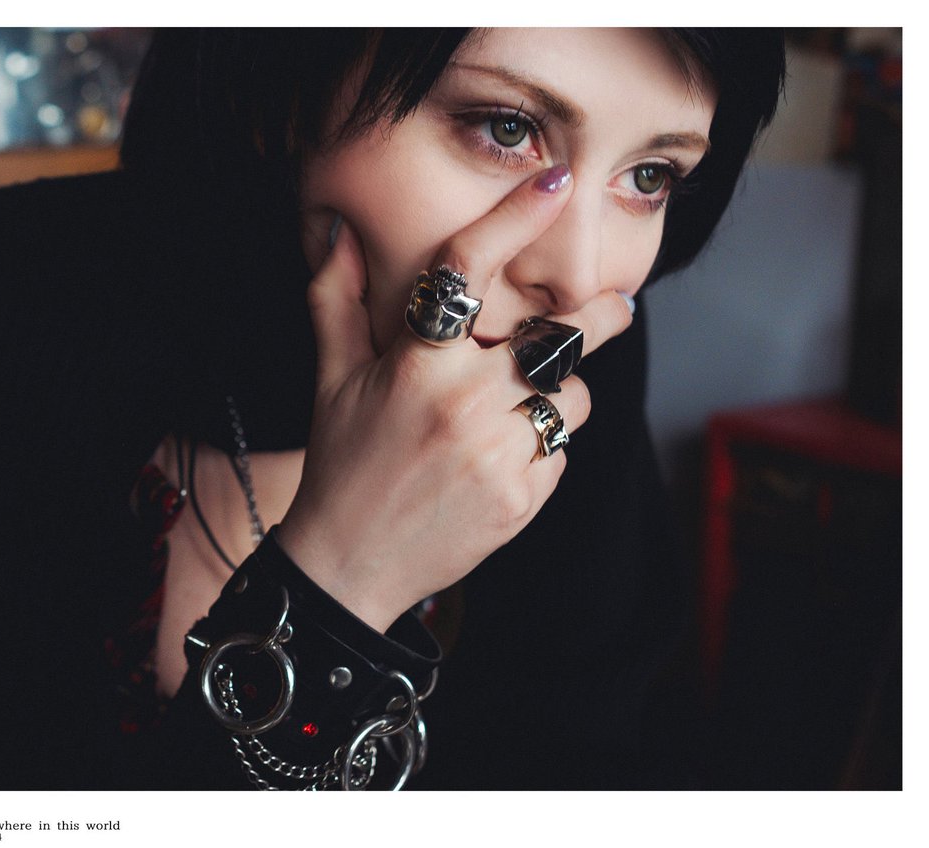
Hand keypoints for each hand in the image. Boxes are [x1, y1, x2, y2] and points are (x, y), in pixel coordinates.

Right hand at [277, 167, 633, 631]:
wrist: (349, 563)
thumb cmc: (341, 462)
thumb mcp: (332, 380)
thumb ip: (334, 300)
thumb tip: (332, 229)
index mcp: (416, 365)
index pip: (469, 271)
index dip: (515, 217)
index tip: (556, 183)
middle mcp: (462, 402)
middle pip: (560, 338)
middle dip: (600, 317)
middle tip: (617, 306)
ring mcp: (496, 454)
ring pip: (570, 399)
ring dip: (555, 399)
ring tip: (511, 418)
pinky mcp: (522, 498)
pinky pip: (561, 452)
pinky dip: (542, 451)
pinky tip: (499, 466)